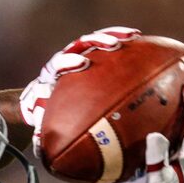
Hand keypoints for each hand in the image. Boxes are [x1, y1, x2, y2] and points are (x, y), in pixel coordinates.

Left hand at [19, 26, 140, 156]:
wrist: (46, 99)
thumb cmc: (46, 112)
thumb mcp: (43, 122)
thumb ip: (43, 132)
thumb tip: (43, 146)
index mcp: (53, 73)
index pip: (58, 63)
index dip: (68, 61)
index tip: (81, 63)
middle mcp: (68, 59)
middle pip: (82, 44)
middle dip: (97, 42)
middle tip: (112, 45)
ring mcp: (82, 55)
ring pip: (98, 41)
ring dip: (114, 36)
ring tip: (131, 37)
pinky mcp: (95, 55)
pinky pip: (110, 48)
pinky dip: (124, 45)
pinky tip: (141, 44)